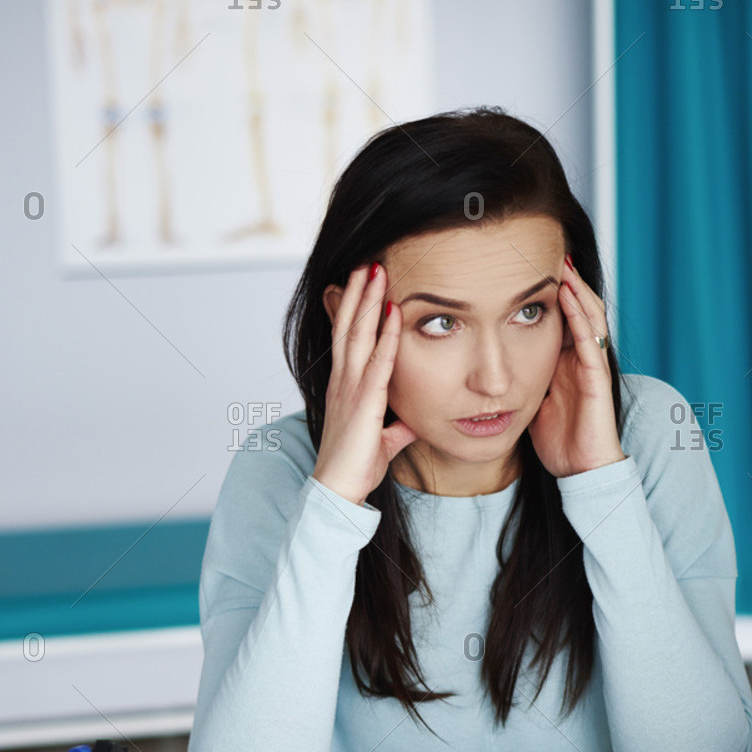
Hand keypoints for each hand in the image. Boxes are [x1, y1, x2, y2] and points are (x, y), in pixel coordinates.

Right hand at [311, 263, 417, 504]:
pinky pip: (378, 362)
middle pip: (350, 326)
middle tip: (367, 261)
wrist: (338, 490)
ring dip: (368, 301)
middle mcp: (344, 381)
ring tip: (374, 270)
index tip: (364, 283)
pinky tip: (393, 313)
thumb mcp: (384, 439)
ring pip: (358, 335)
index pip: (350, 338)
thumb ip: (398, 424)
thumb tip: (413, 418)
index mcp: (347, 386)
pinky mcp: (364, 402)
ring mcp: (351, 388)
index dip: (355, 309)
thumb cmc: (356, 466)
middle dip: (358, 292)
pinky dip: (385, 335)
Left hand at [527, 257, 625, 478]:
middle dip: (566, 282)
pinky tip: (568, 296)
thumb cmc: (558, 440)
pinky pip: (589, 341)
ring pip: (588, 317)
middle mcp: (580, 359)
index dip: (548, 294)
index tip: (529, 269)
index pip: (559, 317)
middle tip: (551, 253)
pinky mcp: (598, 379)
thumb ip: (519, 379)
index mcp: (564, 362)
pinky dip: (579, 316)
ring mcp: (591, 366)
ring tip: (562, 264)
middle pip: (577, 309)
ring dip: (576, 290)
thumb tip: (487, 366)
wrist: (580, 470)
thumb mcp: (531, 401)